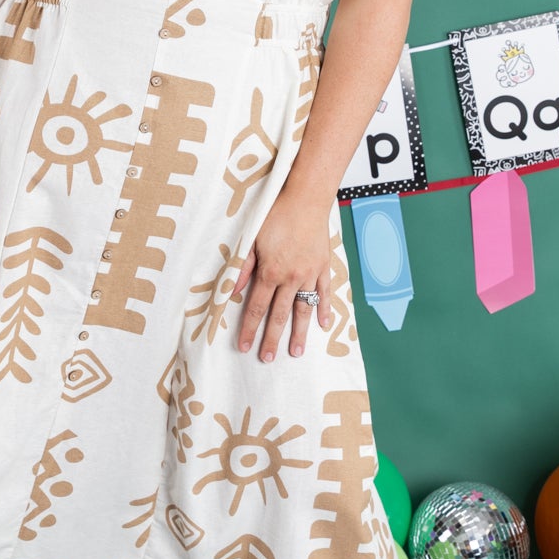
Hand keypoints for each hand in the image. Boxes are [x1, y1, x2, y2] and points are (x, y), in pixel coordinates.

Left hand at [232, 194, 332, 361]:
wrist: (306, 199)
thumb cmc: (276, 215)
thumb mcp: (251, 239)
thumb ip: (243, 267)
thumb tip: (233, 290)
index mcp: (270, 272)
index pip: (257, 308)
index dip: (250, 329)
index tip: (245, 346)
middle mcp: (291, 278)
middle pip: (279, 315)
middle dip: (272, 338)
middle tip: (267, 359)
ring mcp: (310, 275)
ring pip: (303, 310)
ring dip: (299, 333)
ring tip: (296, 352)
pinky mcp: (324, 267)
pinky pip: (325, 294)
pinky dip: (325, 309)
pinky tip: (323, 325)